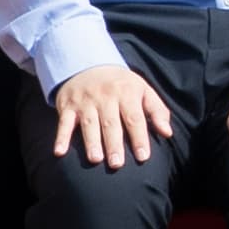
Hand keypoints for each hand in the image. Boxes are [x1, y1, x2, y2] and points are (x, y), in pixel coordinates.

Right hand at [52, 61, 180, 168]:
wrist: (87, 64)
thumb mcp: (142, 90)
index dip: (139, 138)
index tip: (143, 157)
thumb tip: (168, 133)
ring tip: (96, 159)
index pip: (134, 118)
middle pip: (111, 123)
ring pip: (89, 124)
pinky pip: (64, 122)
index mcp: (127, 93)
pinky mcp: (67, 105)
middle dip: (114, 144)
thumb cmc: (120, 84)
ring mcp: (85, 101)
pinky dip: (61, 137)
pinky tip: (60, 152)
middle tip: (117, 164)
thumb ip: (157, 110)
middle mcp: (106, 97)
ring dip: (91, 142)